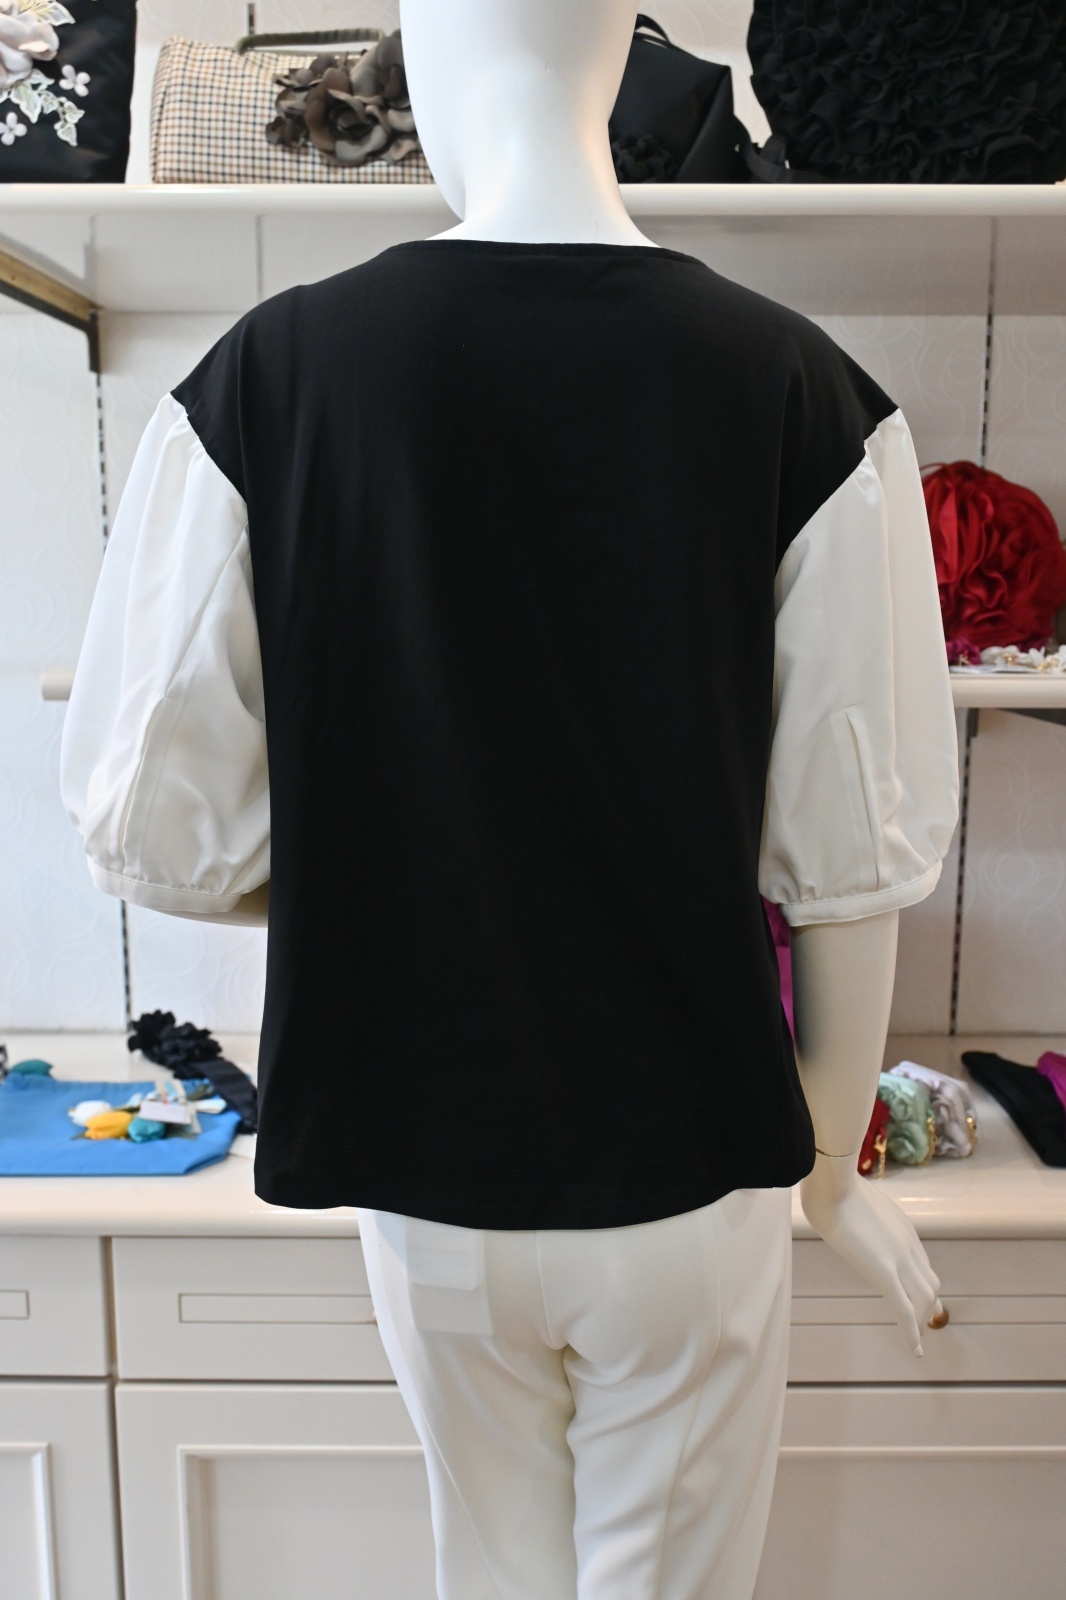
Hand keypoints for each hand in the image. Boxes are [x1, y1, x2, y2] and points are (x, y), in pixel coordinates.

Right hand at [800, 1152, 943, 1356]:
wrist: (831, 1180)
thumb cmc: (831, 1183)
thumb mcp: (851, 1196)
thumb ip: (855, 1207)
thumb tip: (836, 1203)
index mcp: (901, 1227)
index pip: (920, 1260)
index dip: (921, 1280)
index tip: (919, 1293)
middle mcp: (908, 1245)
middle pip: (929, 1282)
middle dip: (928, 1305)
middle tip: (924, 1323)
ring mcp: (900, 1258)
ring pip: (924, 1299)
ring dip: (921, 1320)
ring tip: (916, 1340)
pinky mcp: (884, 1272)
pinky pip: (905, 1309)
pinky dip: (912, 1333)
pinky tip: (915, 1350)